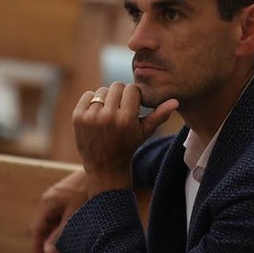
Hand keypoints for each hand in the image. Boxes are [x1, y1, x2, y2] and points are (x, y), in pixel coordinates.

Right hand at [31, 169, 88, 252]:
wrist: (102, 170)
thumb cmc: (88, 192)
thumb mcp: (74, 216)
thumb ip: (60, 234)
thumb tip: (48, 252)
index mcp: (47, 204)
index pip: (37, 230)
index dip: (37, 246)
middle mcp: (49, 200)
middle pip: (45, 226)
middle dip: (51, 243)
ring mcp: (58, 197)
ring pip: (54, 221)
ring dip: (60, 235)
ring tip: (71, 249)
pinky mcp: (68, 196)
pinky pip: (62, 214)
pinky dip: (66, 226)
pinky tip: (77, 234)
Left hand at [74, 82, 178, 196]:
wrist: (104, 166)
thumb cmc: (128, 147)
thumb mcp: (145, 132)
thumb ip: (159, 115)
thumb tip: (175, 101)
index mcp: (126, 119)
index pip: (131, 89)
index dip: (133, 97)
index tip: (133, 107)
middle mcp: (108, 116)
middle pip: (116, 86)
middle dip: (120, 95)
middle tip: (121, 109)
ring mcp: (91, 116)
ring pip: (102, 91)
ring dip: (107, 99)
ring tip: (109, 114)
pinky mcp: (77, 117)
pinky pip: (87, 95)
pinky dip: (92, 102)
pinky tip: (97, 115)